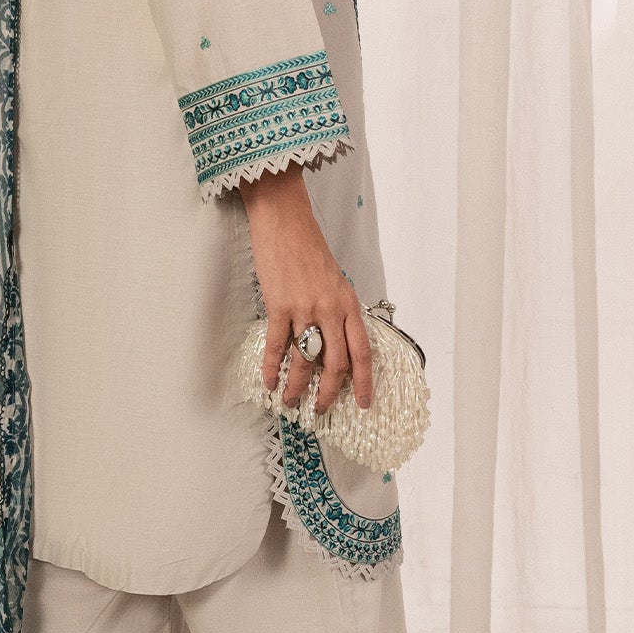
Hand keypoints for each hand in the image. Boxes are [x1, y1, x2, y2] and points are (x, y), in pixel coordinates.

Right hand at [238, 163, 371, 415]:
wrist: (284, 222)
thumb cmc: (308, 248)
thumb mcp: (335, 280)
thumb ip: (337, 310)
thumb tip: (334, 342)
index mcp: (348, 304)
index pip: (363, 352)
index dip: (364, 382)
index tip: (363, 403)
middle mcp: (331, 310)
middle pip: (335, 364)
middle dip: (328, 393)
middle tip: (321, 410)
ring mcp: (305, 309)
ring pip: (304, 360)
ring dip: (297, 386)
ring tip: (290, 401)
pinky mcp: (279, 305)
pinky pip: (277, 346)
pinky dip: (272, 367)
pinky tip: (269, 380)